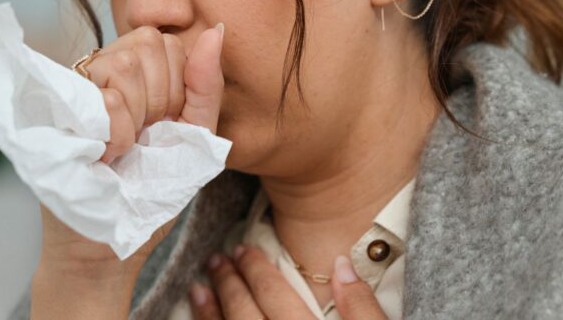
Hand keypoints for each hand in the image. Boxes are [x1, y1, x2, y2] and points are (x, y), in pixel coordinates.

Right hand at [31, 24, 224, 318]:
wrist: (106, 244)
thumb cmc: (149, 194)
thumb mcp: (193, 138)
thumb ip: (205, 86)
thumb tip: (216, 30)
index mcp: (134, 75)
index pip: (165, 40)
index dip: (175, 86)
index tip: (163, 126)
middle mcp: (98, 70)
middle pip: (146, 43)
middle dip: (159, 99)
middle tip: (142, 139)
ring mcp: (72, 85)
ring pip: (122, 64)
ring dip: (135, 117)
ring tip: (122, 149)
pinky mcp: (53, 106)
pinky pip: (100, 93)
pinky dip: (116, 131)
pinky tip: (107, 155)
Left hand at [189, 245, 388, 319]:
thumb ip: (363, 308)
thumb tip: (341, 264)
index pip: (275, 296)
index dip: (256, 270)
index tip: (242, 249)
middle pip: (245, 314)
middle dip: (230, 283)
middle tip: (217, 259)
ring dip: (210, 311)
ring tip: (199, 288)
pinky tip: (200, 315)